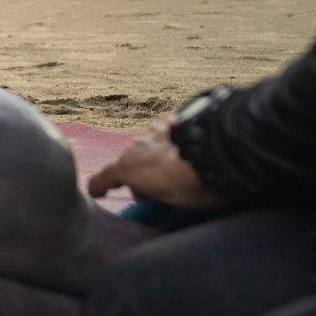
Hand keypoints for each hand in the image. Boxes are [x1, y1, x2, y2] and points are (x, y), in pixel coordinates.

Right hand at [86, 116, 224, 207]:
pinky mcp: (174, 117)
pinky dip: (169, 140)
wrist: (218, 151)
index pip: (104, 177)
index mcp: (128, 168)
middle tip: (151, 188)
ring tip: (171, 165)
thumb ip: (154, 191)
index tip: (97, 191)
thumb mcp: (169, 198)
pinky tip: (183, 146)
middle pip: (129, 159)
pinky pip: (165, 130)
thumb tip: (150, 188)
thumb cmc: (192, 183)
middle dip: (137, 172)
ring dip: (153, 154)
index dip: (100, 186)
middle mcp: (135, 144)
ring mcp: (154, 128)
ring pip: (147, 143)